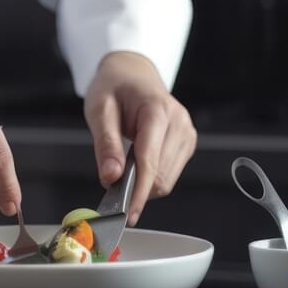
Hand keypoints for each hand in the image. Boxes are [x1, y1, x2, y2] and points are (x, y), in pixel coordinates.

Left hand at [84, 52, 196, 224]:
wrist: (132, 74)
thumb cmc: (114, 87)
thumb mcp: (99, 110)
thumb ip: (106, 144)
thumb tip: (110, 177)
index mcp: (157, 110)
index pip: (150, 161)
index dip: (137, 192)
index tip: (125, 214)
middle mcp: (179, 123)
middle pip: (161, 176)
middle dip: (135, 190)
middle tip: (111, 189)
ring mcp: (186, 133)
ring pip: (167, 181)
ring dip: (143, 186)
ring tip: (122, 171)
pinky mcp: (187, 143)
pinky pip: (170, 174)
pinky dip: (151, 179)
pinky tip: (137, 166)